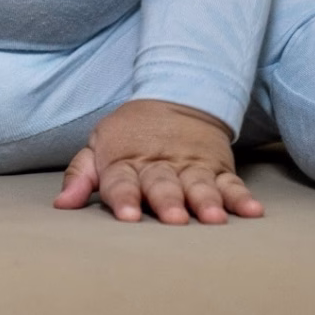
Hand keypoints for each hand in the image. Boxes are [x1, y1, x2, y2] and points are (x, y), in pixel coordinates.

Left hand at [53, 98, 263, 224]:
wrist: (177, 94)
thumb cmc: (131, 134)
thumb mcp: (99, 146)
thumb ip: (81, 175)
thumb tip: (62, 205)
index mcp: (125, 161)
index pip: (121, 181)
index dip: (125, 198)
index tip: (129, 216)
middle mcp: (159, 165)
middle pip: (163, 184)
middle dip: (168, 201)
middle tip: (175, 219)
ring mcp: (191, 166)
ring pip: (199, 184)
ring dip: (207, 201)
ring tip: (213, 219)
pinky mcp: (217, 167)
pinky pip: (231, 183)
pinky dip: (242, 197)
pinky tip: (252, 212)